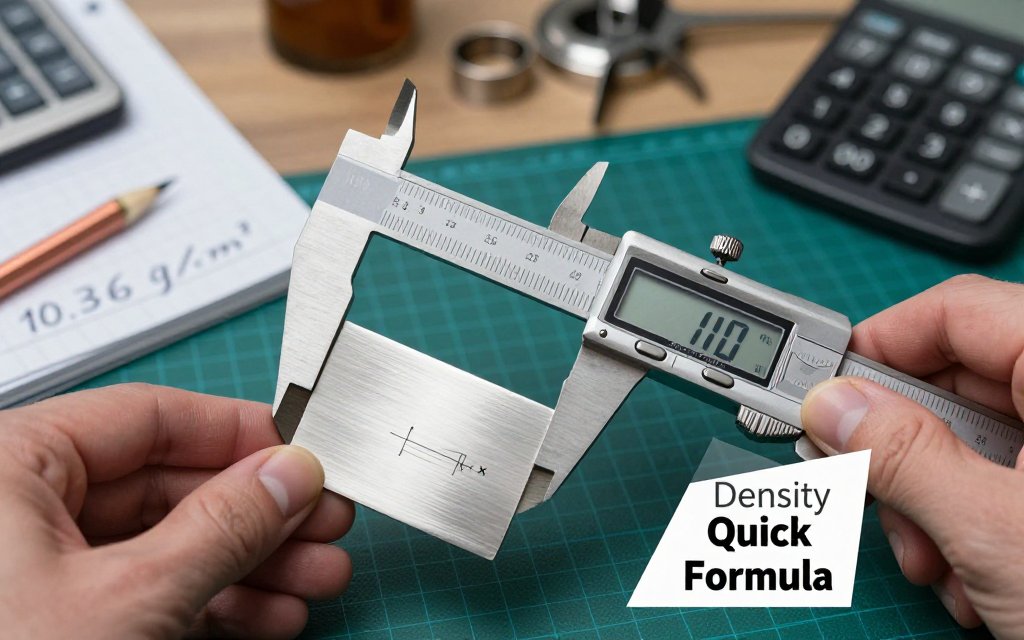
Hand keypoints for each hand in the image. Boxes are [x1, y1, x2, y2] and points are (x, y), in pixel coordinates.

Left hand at [0, 384, 354, 638]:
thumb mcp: (133, 596)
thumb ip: (224, 525)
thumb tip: (290, 474)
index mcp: (12, 464)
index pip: (150, 418)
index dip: (241, 435)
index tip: (306, 455)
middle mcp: (21, 506)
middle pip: (168, 485)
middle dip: (260, 515)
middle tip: (326, 525)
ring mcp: (37, 569)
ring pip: (167, 543)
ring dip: (251, 565)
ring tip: (317, 580)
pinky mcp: (57, 620)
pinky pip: (148, 592)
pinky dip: (213, 605)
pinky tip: (270, 618)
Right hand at [801, 275, 1023, 635]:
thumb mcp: (998, 531)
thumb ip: (902, 456)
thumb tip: (832, 405)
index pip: (956, 311)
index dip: (879, 348)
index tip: (826, 396)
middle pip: (960, 385)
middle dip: (904, 454)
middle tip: (873, 502)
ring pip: (979, 442)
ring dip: (933, 504)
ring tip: (936, 565)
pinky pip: (1012, 482)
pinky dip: (976, 527)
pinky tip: (979, 581)